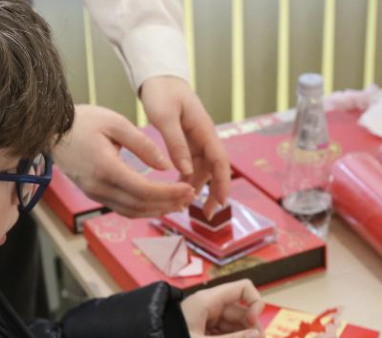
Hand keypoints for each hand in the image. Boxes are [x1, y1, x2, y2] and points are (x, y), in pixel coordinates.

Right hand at [53, 105, 195, 217]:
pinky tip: (159, 204)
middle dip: (168, 203)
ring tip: (180, 203)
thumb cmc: (83, 121)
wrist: (52, 130)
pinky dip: (143, 209)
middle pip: (140, 205)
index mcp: (105, 167)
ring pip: (132, 211)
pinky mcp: (94, 194)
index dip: (168, 193)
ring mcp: (95, 193)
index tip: (187, 188)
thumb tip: (167, 165)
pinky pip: (122, 208)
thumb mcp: (116, 123)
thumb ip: (143, 144)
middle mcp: (99, 186)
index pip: (142, 190)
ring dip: (158, 210)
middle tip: (191, 195)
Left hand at [141, 76, 230, 218]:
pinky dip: (188, 179)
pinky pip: (192, 165)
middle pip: (215, 170)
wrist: (158, 78)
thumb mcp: (165, 117)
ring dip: (198, 188)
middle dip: (214, 192)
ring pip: (203, 170)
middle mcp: (205, 137)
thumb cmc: (162, 93)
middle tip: (207, 215)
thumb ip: (176, 143)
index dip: (223, 182)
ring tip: (187, 207)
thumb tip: (186, 171)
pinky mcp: (188, 143)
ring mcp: (197, 141)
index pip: (220, 160)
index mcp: (204, 130)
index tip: (222, 201)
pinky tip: (178, 191)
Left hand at [180, 279, 265, 337]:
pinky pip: (229, 331)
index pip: (244, 288)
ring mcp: (211, 316)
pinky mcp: (208, 328)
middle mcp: (213, 304)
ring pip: (237, 323)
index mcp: (210, 300)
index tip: (252, 325)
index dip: (255, 304)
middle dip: (252, 328)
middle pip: (243, 309)